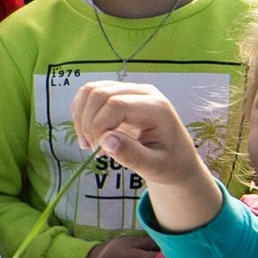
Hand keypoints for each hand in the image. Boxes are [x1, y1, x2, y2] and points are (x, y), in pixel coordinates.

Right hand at [69, 81, 222, 227]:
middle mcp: (144, 92)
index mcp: (156, 108)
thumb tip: (106, 140)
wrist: (176, 160)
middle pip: (99, 93)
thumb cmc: (169, 165)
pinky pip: (91, 94)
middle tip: (91, 148)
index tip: (99, 150)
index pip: (115, 105)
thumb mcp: (154, 167)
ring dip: (81, 117)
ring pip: (91, 90)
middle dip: (87, 122)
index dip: (99, 126)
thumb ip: (132, 155)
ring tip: (88, 142)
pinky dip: (82, 113)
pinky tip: (89, 133)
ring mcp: (131, 90)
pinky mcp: (120, 94)